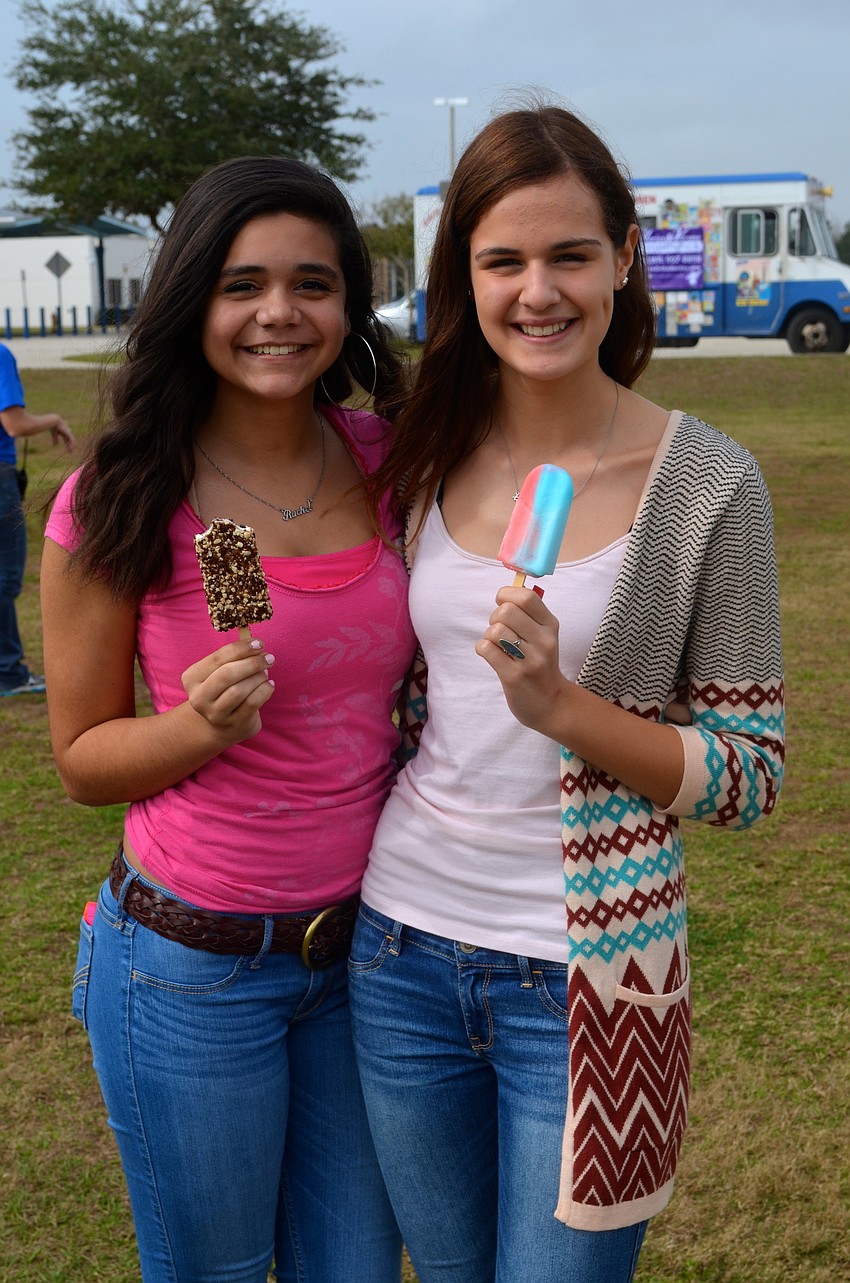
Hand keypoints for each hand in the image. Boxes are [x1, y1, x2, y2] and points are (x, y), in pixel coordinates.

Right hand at [50, 417, 73, 450]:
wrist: (54, 422)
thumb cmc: (53, 427)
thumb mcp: (54, 435)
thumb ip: (54, 440)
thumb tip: (54, 446)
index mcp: (63, 432)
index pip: (66, 440)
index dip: (66, 445)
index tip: (66, 450)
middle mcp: (67, 432)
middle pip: (69, 441)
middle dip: (70, 447)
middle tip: (70, 452)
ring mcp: (68, 432)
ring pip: (71, 441)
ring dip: (71, 446)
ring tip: (70, 451)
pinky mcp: (69, 433)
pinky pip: (72, 440)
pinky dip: (71, 444)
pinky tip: (70, 448)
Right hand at [181, 637, 274, 743]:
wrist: (223, 723)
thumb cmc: (224, 689)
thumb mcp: (220, 671)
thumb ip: (233, 658)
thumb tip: (257, 644)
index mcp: (191, 678)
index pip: (217, 658)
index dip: (241, 648)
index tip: (259, 643)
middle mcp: (198, 698)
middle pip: (227, 674)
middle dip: (251, 663)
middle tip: (268, 658)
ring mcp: (215, 714)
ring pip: (239, 690)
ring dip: (258, 677)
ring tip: (265, 672)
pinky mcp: (233, 724)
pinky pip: (252, 703)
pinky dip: (265, 690)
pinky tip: (268, 684)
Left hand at [475, 585, 567, 738]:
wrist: (550, 704)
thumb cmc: (540, 663)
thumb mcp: (543, 635)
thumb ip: (528, 614)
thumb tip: (504, 593)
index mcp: (550, 625)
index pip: (526, 596)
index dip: (506, 594)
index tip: (502, 604)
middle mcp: (544, 641)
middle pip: (506, 611)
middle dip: (495, 617)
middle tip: (499, 630)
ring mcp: (530, 660)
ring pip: (494, 631)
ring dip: (489, 636)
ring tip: (498, 646)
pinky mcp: (514, 677)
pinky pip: (486, 649)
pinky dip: (483, 649)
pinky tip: (492, 656)